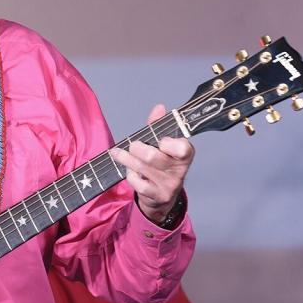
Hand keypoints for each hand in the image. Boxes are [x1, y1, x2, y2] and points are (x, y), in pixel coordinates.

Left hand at [109, 104, 194, 222]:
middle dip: (137, 148)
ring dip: (126, 158)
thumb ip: (158, 126)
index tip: (160, 140)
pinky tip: (130, 171)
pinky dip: (131, 175)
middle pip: (153, 156)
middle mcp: (179, 170)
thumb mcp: (162, 144)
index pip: (182, 148)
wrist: (163, 195)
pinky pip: (139, 183)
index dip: (169, 144)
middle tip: (132, 145)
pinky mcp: (158, 196)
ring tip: (118, 153)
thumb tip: (159, 107)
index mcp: (185, 153)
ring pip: (142, 168)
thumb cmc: (162, 163)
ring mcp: (169, 184)